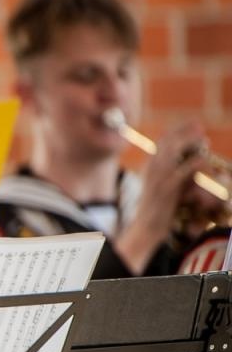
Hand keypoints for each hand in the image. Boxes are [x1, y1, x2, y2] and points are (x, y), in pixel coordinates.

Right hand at [115, 121, 214, 272]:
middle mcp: (152, 169)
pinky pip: (184, 170)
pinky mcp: (167, 188)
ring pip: (174, 152)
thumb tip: (198, 163)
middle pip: (168, 142)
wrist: (146, 227)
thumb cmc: (160, 209)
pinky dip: (196, 163)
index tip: (194, 124)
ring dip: (190, 143)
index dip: (179, 130)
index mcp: (150, 166)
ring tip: (204, 141)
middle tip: (201, 128)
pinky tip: (204, 162)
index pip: (163, 141)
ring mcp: (158, 178)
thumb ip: (180, 173)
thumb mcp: (169, 187)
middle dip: (185, 132)